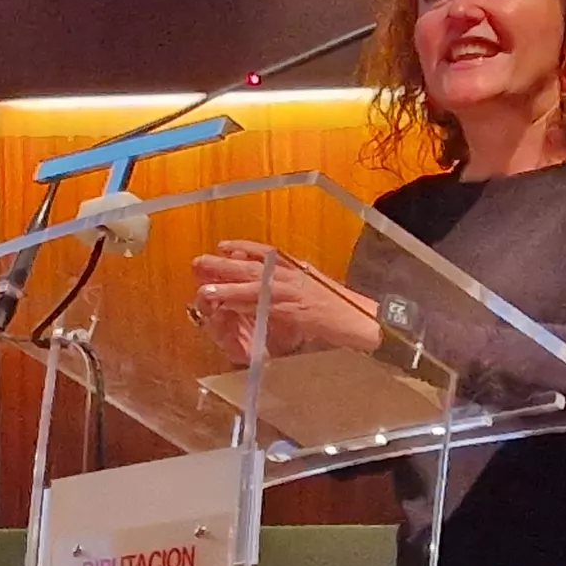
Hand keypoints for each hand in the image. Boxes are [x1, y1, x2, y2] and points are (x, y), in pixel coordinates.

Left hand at [190, 242, 386, 363]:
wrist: (366, 320)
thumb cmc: (343, 309)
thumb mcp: (315, 290)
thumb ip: (294, 284)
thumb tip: (274, 283)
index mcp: (299, 270)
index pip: (268, 252)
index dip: (244, 247)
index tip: (223, 245)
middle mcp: (295, 276)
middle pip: (253, 267)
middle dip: (224, 265)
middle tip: (198, 262)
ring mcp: (295, 292)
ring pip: (255, 286)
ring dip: (228, 287)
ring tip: (204, 289)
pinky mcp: (297, 310)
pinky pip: (266, 306)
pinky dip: (247, 305)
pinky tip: (230, 307)